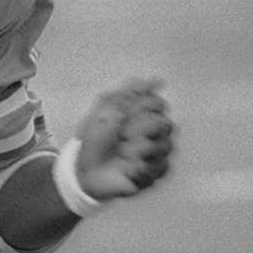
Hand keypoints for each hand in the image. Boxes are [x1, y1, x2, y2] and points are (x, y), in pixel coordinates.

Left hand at [74, 77, 173, 199]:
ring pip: (165, 145)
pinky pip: (162, 166)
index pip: (157, 103)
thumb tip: (157, 80)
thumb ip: (128, 93)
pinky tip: (128, 168)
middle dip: (139, 129)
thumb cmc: (95, 139)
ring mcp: (158, 152)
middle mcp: (155, 131)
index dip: (139, 109)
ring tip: (122, 153)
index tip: (121, 115)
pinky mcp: (157, 172)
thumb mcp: (104, 112)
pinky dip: (142, 167)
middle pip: (165, 124)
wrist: (87, 169)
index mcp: (144, 113)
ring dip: (138, 149)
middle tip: (121, 136)